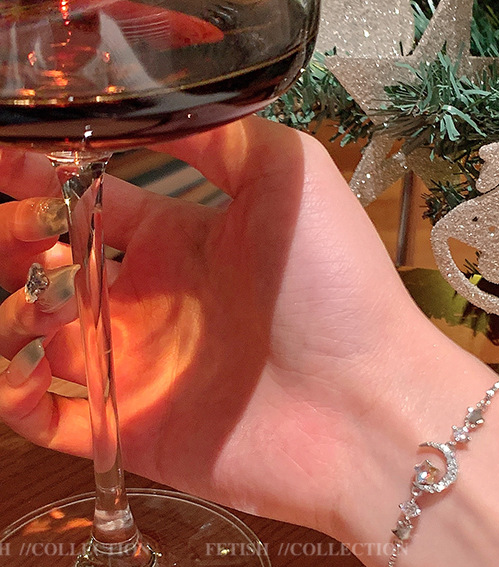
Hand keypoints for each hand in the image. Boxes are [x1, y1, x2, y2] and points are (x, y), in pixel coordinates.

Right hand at [0, 117, 467, 534]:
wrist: (368, 403)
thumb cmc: (340, 290)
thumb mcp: (290, 176)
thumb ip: (216, 136)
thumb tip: (147, 107)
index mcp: (186, 244)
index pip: (94, 208)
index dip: (44, 183)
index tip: (13, 165)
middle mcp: (158, 306)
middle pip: (52, 269)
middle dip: (16, 244)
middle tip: (22, 236)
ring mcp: (144, 371)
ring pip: (38, 339)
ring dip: (11, 311)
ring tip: (37, 298)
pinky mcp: (136, 432)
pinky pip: (48, 417)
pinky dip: (11, 389)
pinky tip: (22, 359)